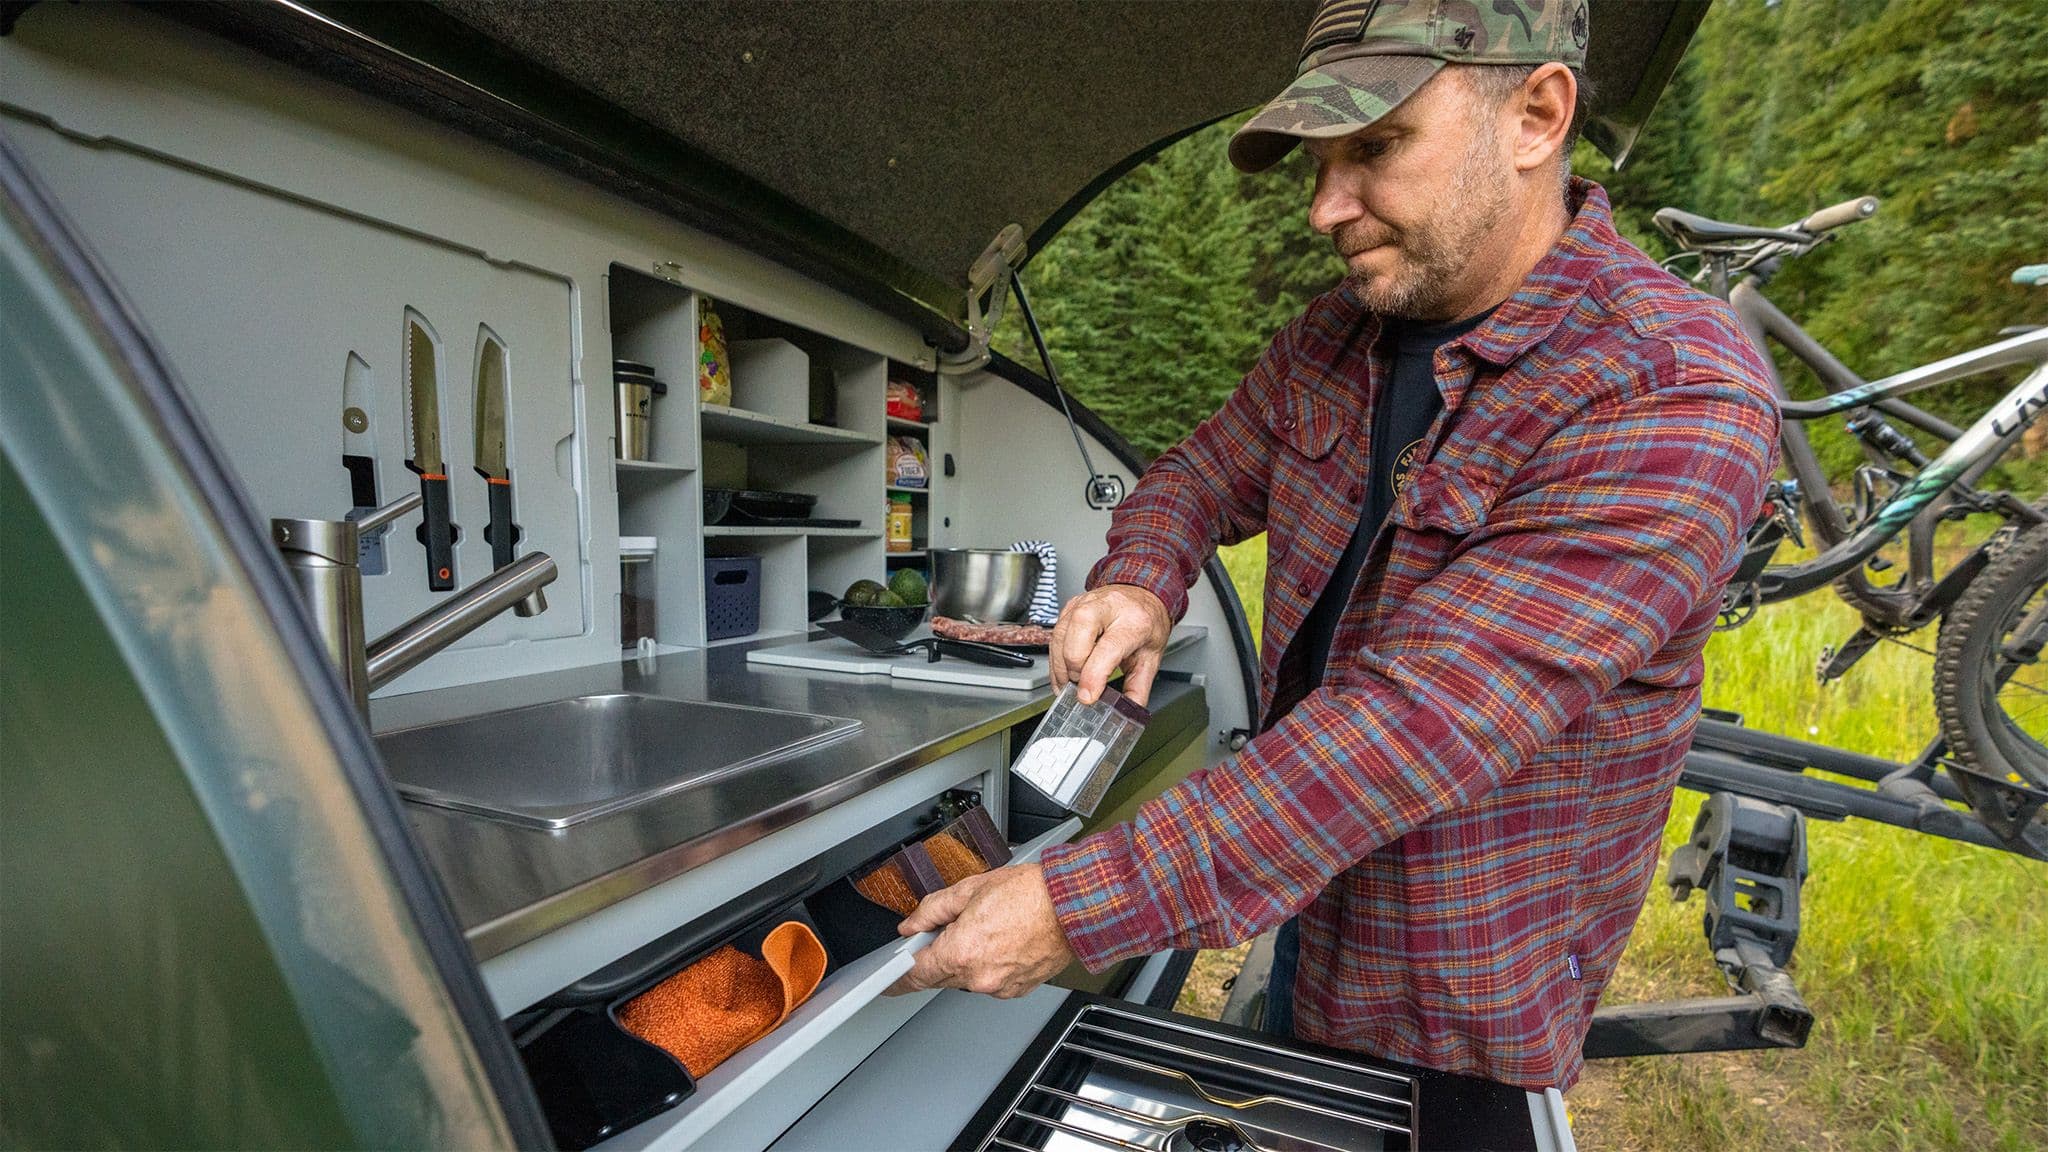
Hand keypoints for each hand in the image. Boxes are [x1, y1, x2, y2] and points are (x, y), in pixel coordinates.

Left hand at [883, 864, 1074, 997]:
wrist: (1074, 905)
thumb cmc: (1031, 894)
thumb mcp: (970, 889)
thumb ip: (932, 910)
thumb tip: (913, 924)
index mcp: (960, 952)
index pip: (915, 975)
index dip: (897, 980)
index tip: (888, 983)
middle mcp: (978, 977)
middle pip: (941, 975)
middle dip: (939, 956)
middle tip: (953, 928)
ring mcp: (999, 987)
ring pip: (967, 978)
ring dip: (968, 959)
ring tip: (989, 928)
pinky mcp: (1017, 989)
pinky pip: (991, 980)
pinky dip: (990, 965)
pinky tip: (1003, 940)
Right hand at [1050, 583, 1172, 705]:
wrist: (1141, 593)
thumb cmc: (1146, 622)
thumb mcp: (1151, 657)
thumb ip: (1138, 689)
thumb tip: (1126, 712)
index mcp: (1133, 621)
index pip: (1108, 648)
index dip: (1093, 676)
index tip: (1087, 696)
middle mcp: (1107, 607)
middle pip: (1076, 636)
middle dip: (1074, 669)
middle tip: (1081, 687)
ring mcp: (1084, 603)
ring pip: (1059, 636)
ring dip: (1060, 667)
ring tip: (1069, 686)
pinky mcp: (1070, 607)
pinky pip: (1054, 635)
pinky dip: (1055, 660)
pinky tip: (1063, 674)